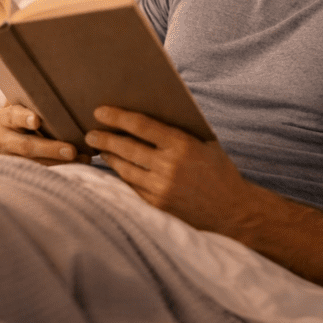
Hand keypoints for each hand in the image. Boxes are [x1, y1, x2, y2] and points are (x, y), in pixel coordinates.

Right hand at [0, 101, 90, 165]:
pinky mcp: (14, 171)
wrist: (6, 140)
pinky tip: (78, 165)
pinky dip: (58, 169)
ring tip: (82, 158)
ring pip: (33, 163)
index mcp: (5, 117)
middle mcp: (1, 138)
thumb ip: (35, 102)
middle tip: (71, 150)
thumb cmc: (24, 117)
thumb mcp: (23, 107)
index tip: (37, 121)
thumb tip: (66, 84)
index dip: (24, 118)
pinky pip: (37, 173)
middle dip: (50, 149)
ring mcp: (6, 157)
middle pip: (25, 146)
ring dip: (59, 162)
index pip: (13, 116)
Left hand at [86, 105, 258, 234]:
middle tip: (90, 133)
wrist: (232, 211)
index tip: (100, 111)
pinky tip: (116, 169)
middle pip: (126, 148)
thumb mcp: (205, 143)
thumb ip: (179, 131)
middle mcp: (169, 167)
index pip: (142, 126)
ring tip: (100, 148)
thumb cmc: (219, 171)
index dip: (118, 117)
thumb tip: (148, 117)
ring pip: (124, 169)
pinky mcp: (157, 206)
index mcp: (182, 145)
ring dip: (109, 157)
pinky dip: (122, 176)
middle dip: (104, 138)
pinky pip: (131, 187)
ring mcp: (161, 188)